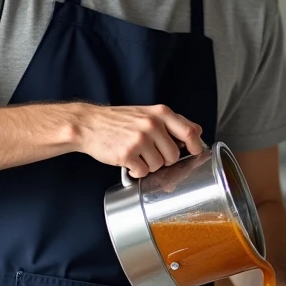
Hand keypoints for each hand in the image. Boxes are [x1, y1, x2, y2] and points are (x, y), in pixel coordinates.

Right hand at [70, 103, 203, 177]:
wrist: (88, 124)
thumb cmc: (118, 120)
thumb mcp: (147, 113)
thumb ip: (170, 122)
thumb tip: (196, 133)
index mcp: (160, 113)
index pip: (190, 131)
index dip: (195, 146)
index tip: (193, 153)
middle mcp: (152, 125)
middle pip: (174, 155)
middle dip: (164, 160)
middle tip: (150, 154)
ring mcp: (140, 139)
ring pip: (159, 166)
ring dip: (149, 166)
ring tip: (137, 155)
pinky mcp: (127, 154)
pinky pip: (142, 172)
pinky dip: (136, 172)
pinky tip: (129, 162)